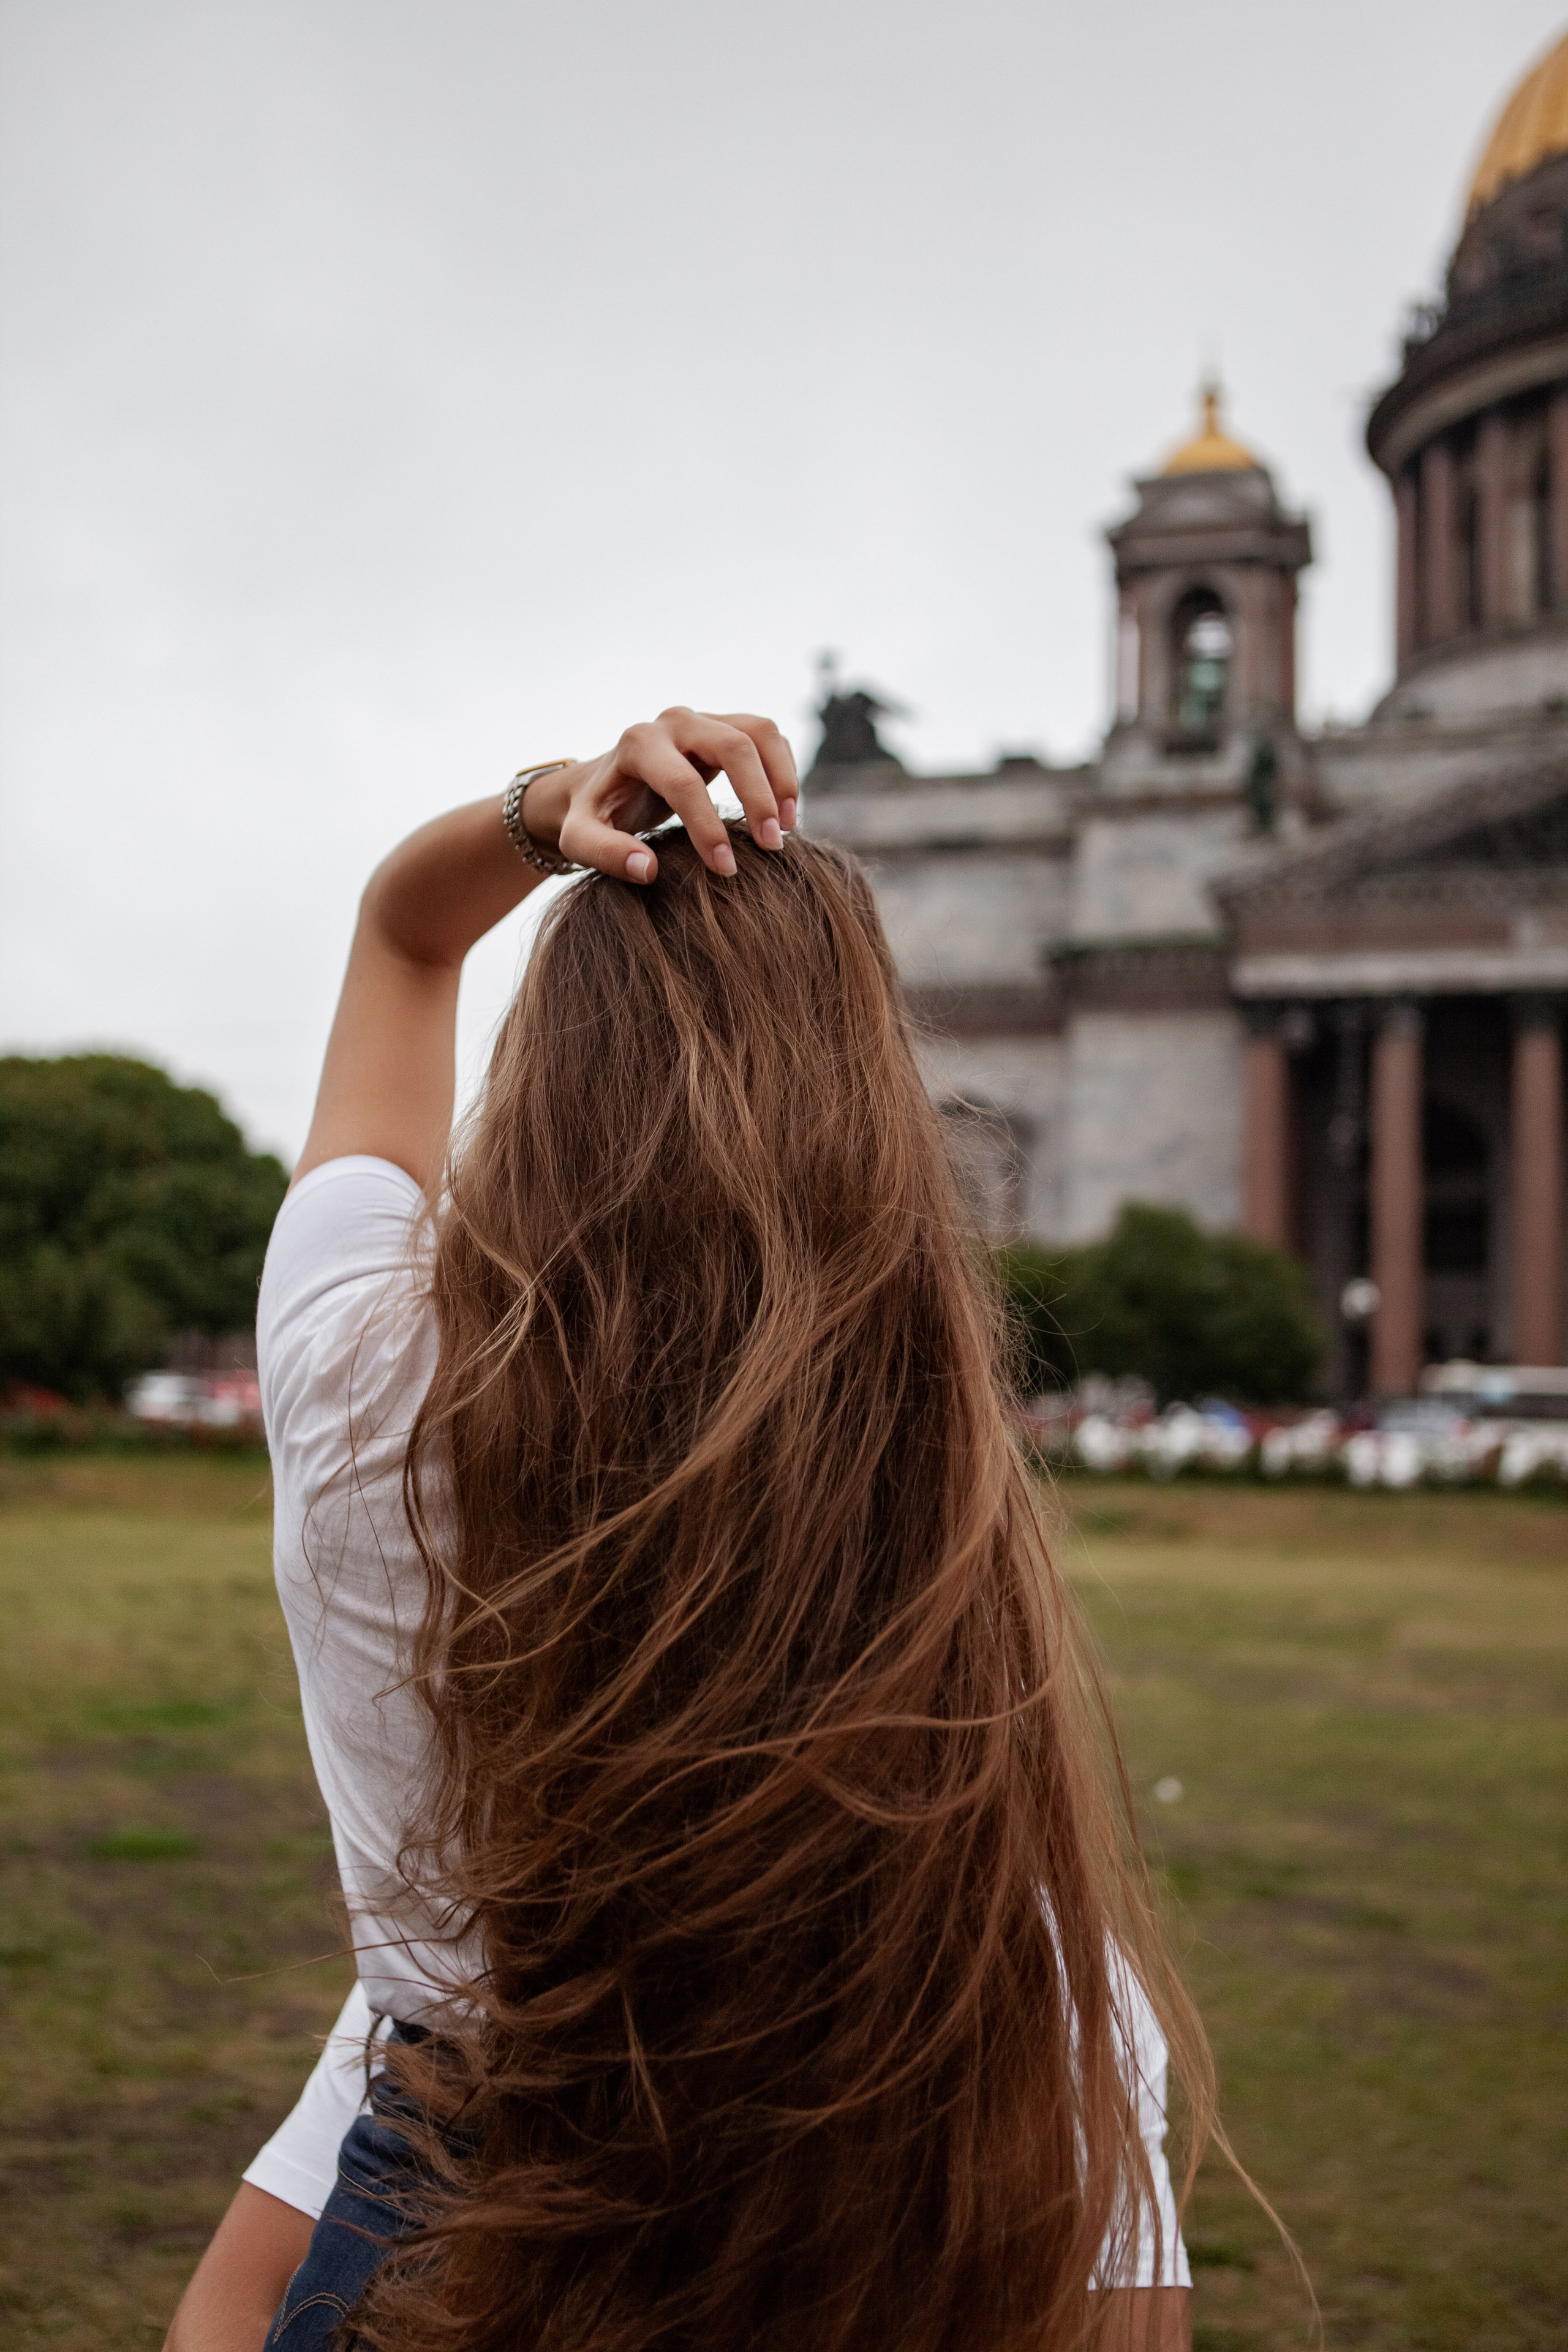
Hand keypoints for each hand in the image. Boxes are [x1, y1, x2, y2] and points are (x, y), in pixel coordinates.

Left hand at [522, 707, 798, 884]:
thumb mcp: (580, 838)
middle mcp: (673, 722)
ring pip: (760, 732)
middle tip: (771, 846)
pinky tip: (786, 813)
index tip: (725, 869)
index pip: (683, 783)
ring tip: (787, 829)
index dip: (707, 827)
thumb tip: (648, 869)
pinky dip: (784, 770)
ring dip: (782, 778)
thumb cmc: (594, 816)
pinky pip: (769, 737)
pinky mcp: (725, 727)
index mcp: (638, 744)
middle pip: (733, 745)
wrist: (600, 785)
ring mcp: (703, 720)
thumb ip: (604, 854)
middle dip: (758, 797)